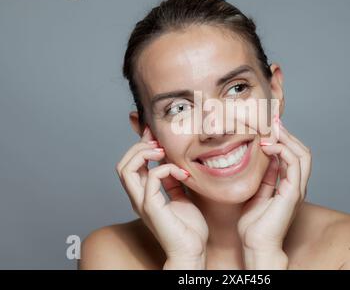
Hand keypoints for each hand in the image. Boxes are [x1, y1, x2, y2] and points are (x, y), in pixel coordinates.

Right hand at [115, 126, 208, 268]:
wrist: (192, 250)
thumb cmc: (188, 228)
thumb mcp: (181, 197)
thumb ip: (173, 182)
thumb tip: (172, 164)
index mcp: (144, 194)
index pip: (132, 164)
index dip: (139, 145)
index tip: (153, 133)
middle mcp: (138, 197)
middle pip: (123, 164)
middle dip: (138, 146)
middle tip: (159, 142)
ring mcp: (142, 202)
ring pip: (126, 169)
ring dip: (144, 154)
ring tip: (162, 152)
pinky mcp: (151, 207)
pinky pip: (151, 178)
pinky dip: (165, 169)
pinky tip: (181, 173)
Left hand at [237, 116, 311, 268]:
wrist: (255, 245)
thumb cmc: (253, 224)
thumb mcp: (257, 192)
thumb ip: (265, 175)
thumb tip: (264, 154)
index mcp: (289, 184)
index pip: (292, 154)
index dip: (282, 138)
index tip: (268, 124)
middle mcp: (296, 185)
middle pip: (301, 150)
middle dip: (287, 133)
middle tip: (272, 119)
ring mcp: (297, 189)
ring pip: (302, 154)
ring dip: (286, 138)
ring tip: (270, 128)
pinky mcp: (293, 193)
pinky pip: (294, 164)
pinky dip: (283, 150)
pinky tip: (267, 145)